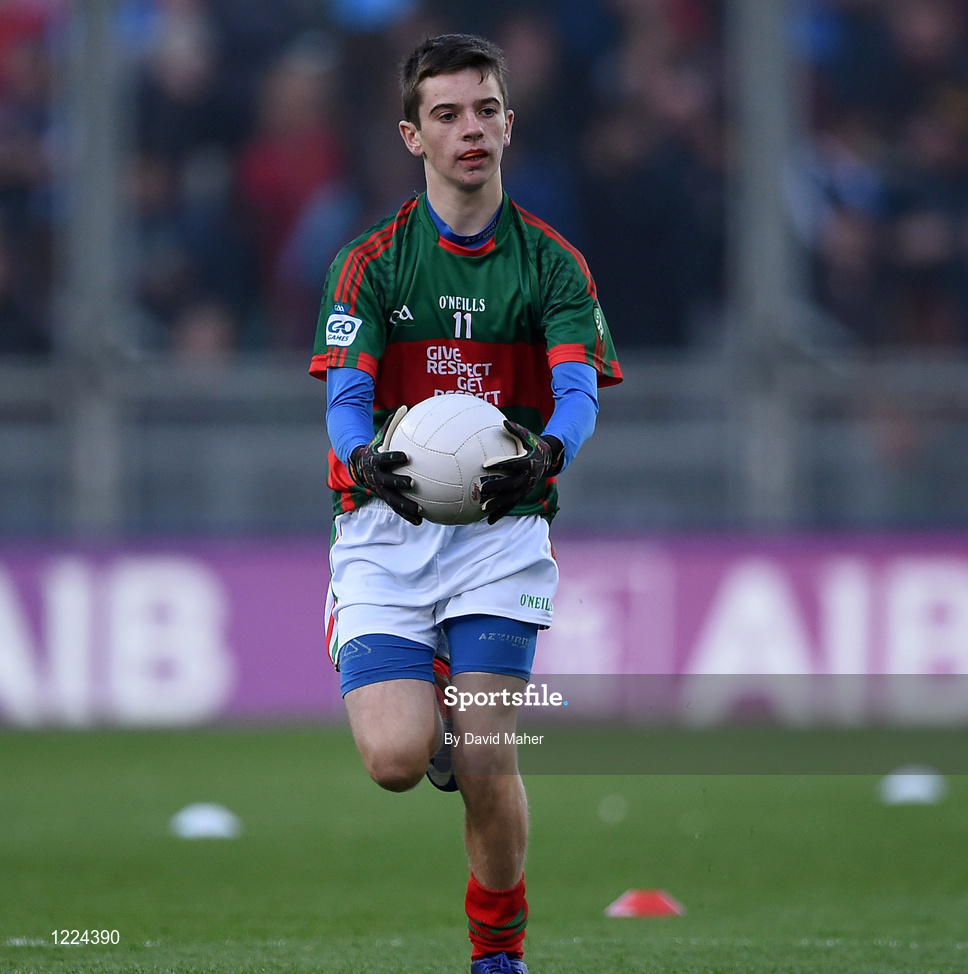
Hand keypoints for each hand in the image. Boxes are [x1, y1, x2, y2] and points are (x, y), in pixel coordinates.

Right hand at [348, 406, 422, 524]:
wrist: (360, 467)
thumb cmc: (376, 449)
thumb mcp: (380, 437)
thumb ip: (392, 425)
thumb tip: (405, 407)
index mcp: (376, 461)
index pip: (385, 458)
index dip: (394, 457)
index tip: (405, 456)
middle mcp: (377, 478)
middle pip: (387, 482)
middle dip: (398, 483)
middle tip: (412, 483)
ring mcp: (381, 490)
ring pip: (393, 500)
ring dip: (405, 506)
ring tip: (419, 511)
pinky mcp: (386, 499)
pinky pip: (398, 509)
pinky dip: (408, 516)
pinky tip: (421, 521)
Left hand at [479, 420, 563, 523]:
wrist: (548, 459)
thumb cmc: (533, 445)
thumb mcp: (527, 436)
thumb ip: (515, 430)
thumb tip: (503, 422)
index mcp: (527, 462)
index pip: (512, 464)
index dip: (500, 464)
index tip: (485, 464)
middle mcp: (527, 478)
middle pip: (511, 484)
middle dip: (497, 487)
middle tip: (483, 489)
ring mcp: (526, 488)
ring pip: (511, 499)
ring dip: (497, 505)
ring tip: (483, 508)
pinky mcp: (523, 495)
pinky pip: (511, 506)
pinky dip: (500, 513)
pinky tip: (489, 520)